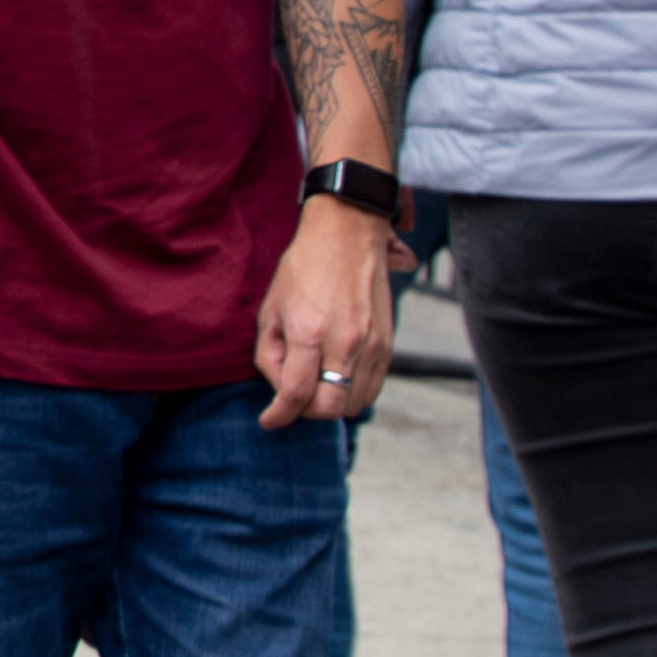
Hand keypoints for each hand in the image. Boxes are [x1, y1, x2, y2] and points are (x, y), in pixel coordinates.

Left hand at [254, 194, 396, 429]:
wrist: (348, 235)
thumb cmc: (302, 270)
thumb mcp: (270, 309)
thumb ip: (271, 354)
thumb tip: (281, 390)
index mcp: (309, 332)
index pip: (296, 394)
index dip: (278, 415)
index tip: (268, 421)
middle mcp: (344, 341)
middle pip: (329, 408)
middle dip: (306, 412)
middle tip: (293, 399)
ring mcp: (371, 343)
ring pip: (354, 403)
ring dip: (331, 404)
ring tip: (315, 383)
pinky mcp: (388, 343)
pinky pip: (374, 387)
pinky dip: (353, 393)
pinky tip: (337, 376)